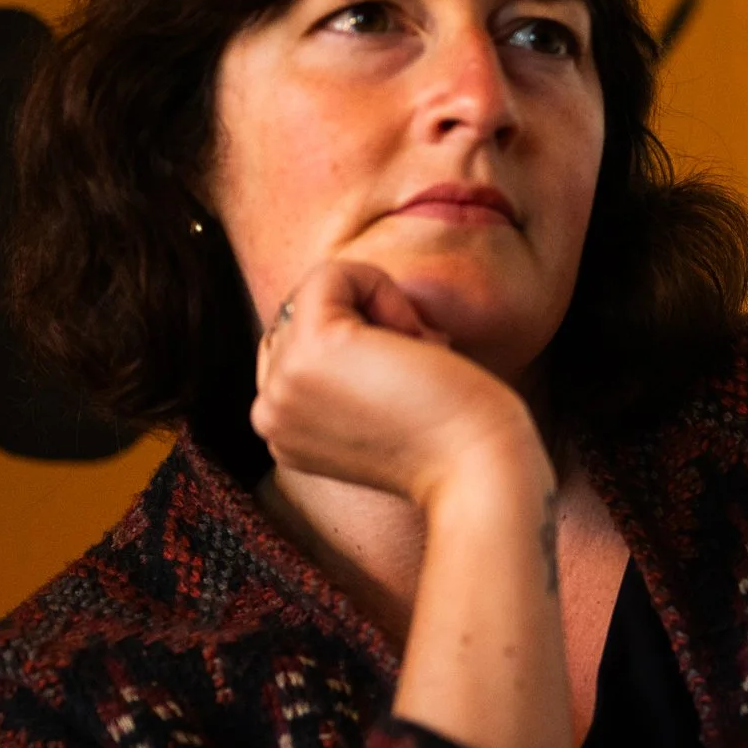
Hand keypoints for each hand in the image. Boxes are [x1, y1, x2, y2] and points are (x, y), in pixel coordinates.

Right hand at [251, 259, 544, 507]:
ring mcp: (282, 383)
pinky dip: (380, 285)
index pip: (294, 349)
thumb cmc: (451, 438)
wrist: (479, 472)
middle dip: (364, 326)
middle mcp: (268, 413)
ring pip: (315, 294)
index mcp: (280, 432)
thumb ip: (337, 375)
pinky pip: (331, 275)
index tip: (406, 386)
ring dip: (378, 309)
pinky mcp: (312, 348)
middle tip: (419, 371)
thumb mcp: (374, 410)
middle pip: (300, 319)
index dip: (356, 347)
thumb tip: (341, 304)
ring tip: (418, 357)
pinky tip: (415, 338)